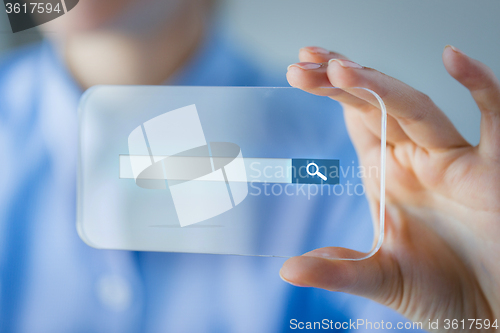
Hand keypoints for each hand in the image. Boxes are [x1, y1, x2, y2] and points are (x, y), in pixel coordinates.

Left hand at [281, 45, 499, 331]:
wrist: (490, 313)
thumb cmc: (440, 292)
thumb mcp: (380, 278)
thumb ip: (337, 270)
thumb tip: (287, 270)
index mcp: (387, 174)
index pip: (355, 119)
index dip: (329, 92)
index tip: (299, 71)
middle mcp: (415, 159)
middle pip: (375, 104)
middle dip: (340, 80)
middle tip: (304, 62)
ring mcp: (453, 160)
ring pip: (414, 107)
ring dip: (379, 84)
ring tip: (338, 68)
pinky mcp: (493, 169)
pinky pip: (493, 119)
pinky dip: (480, 86)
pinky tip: (455, 58)